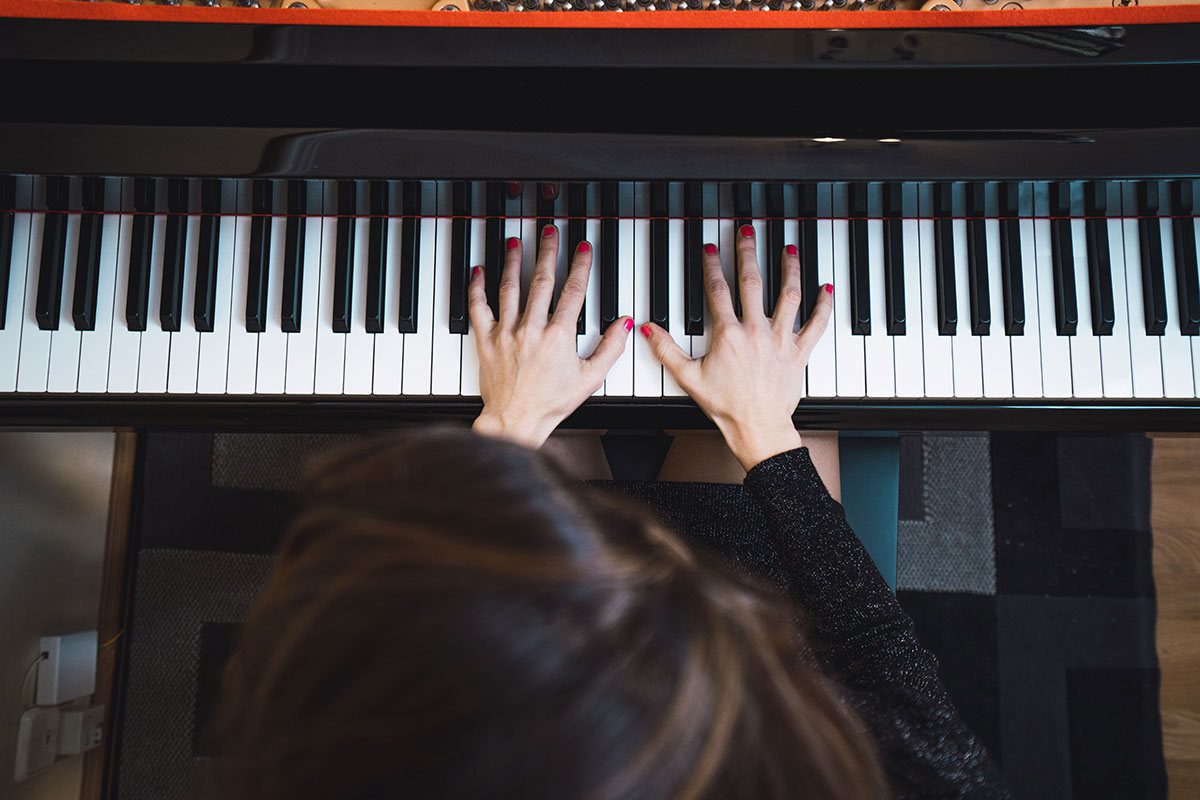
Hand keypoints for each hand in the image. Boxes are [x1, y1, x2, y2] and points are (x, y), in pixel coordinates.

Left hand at [470, 226, 632, 448]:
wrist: (516, 421)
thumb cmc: (551, 403)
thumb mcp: (591, 378)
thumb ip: (612, 348)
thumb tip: (627, 324)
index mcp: (558, 336)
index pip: (572, 291)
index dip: (580, 266)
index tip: (583, 248)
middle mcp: (531, 329)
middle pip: (540, 281)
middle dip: (547, 252)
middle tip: (550, 230)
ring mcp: (506, 333)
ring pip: (509, 288)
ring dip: (512, 261)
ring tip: (516, 240)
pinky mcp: (485, 341)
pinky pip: (478, 308)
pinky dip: (477, 287)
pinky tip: (480, 271)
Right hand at [641, 226, 832, 470]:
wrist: (758, 428)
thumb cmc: (726, 407)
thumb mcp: (689, 379)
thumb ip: (667, 351)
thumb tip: (649, 330)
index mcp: (729, 335)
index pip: (717, 291)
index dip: (712, 266)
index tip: (710, 248)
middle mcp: (756, 331)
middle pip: (753, 282)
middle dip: (748, 253)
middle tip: (747, 231)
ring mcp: (781, 340)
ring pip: (788, 295)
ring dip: (789, 269)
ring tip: (788, 250)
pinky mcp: (799, 352)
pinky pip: (816, 324)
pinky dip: (824, 305)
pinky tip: (827, 287)